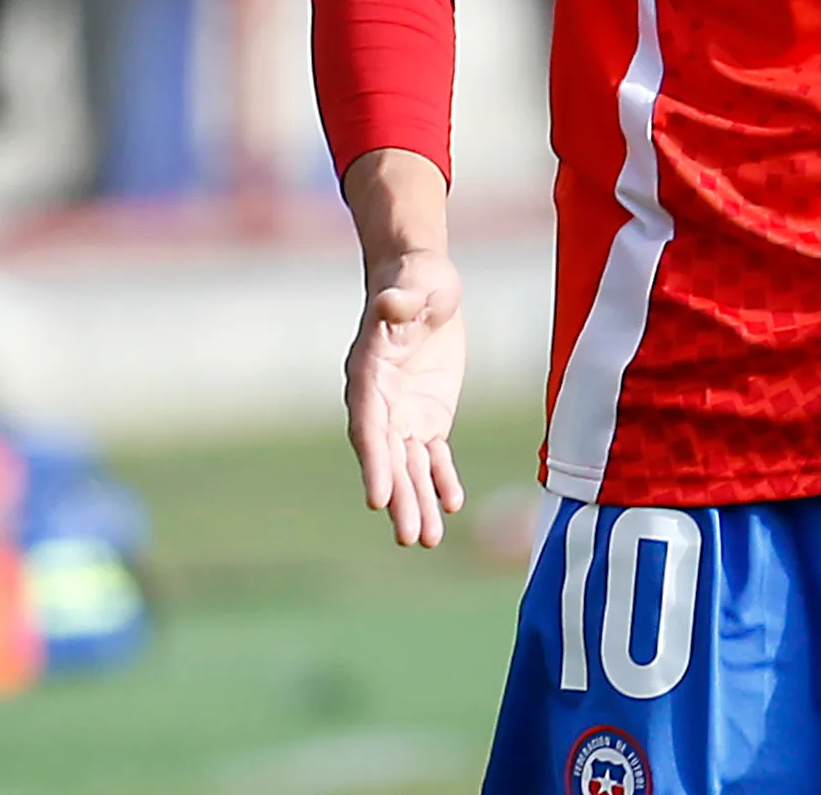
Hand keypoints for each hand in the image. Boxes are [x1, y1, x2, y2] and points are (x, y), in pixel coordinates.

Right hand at [344, 248, 468, 547]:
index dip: (374, 462)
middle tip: (411, 538)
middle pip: (388, 458)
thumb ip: (402, 300)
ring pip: (409, 466)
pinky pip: (433, 456)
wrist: (423, 282)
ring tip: (428, 540)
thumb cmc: (415, 279)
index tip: (376, 499)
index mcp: (369, 374)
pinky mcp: (428, 416)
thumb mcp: (415, 283)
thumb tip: (390, 303)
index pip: (369, 427)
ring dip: (418, 502)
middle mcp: (380, 402)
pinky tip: (451, 504)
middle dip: (399, 498)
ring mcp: (403, 413)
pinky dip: (441, 479)